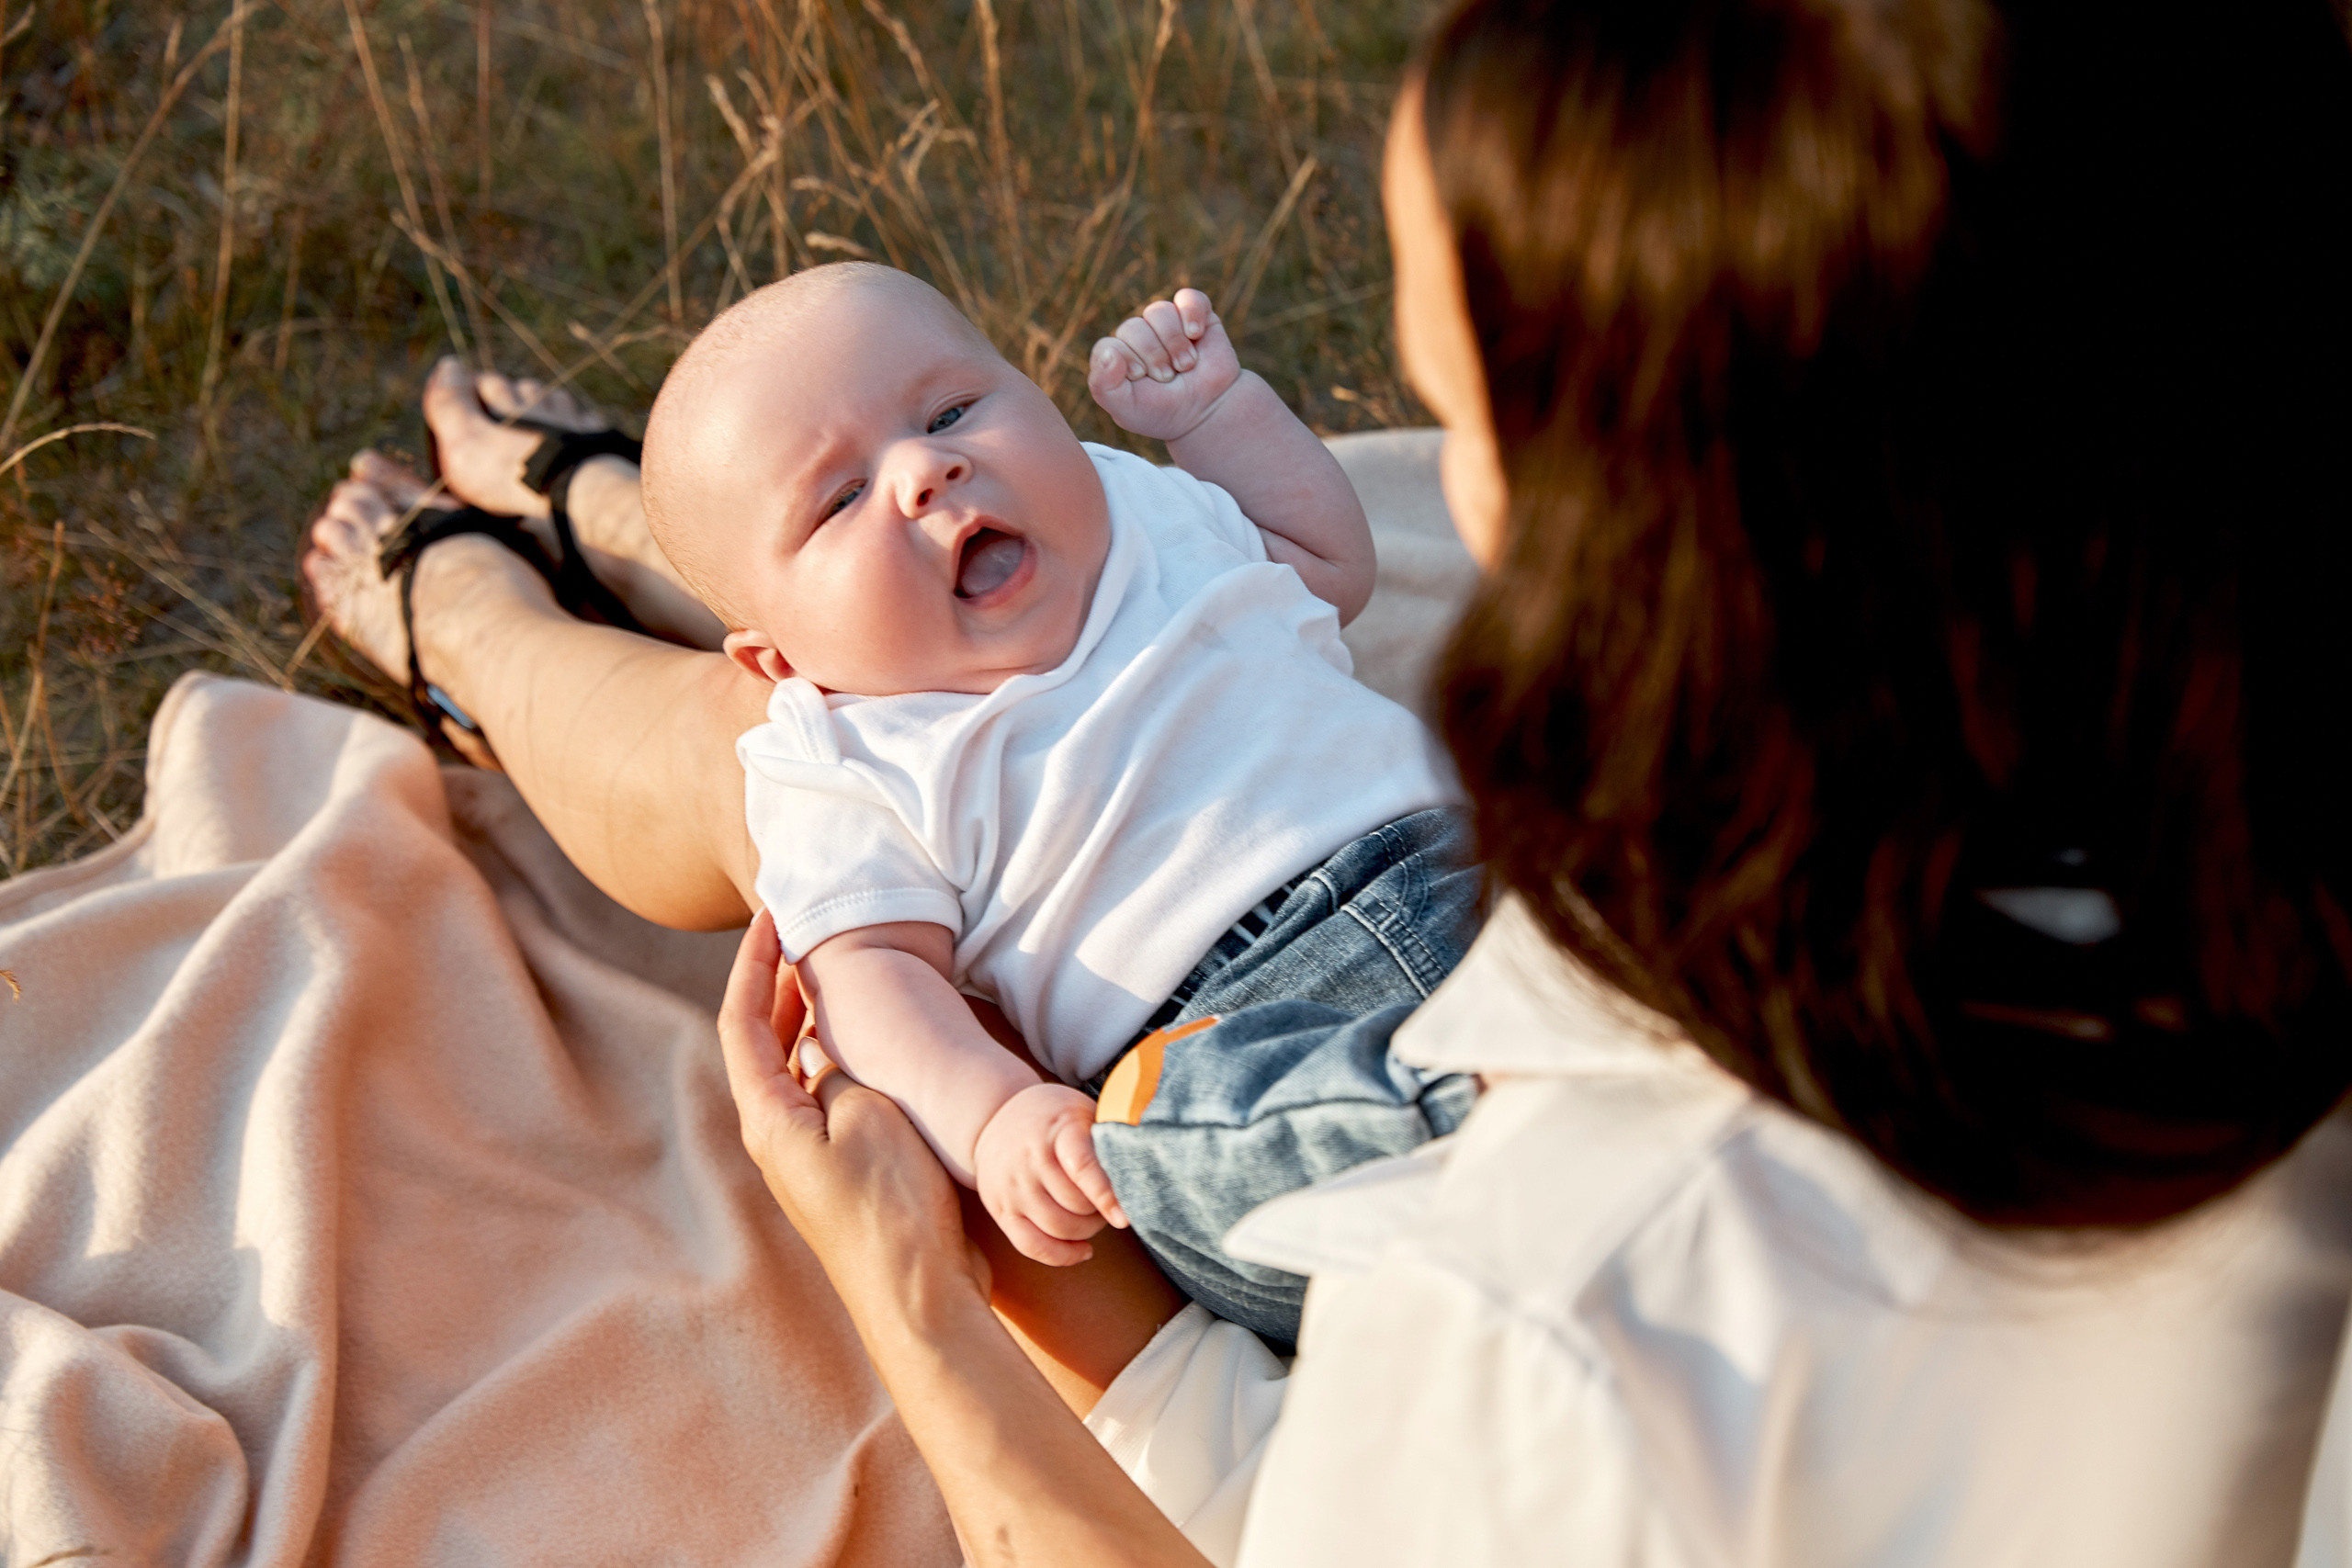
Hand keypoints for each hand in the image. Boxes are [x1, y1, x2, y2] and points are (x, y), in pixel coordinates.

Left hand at [718, 911, 988, 1310]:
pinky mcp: (842, 1174)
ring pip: (792, 1070)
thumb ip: (836, 1072)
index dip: (751, 962)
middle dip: (773, 985)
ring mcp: (806, 1159)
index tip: (772, 916)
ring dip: (805, 1020)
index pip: (740, 1021)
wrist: (919, 1295)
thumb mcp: (867, 1115)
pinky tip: (862, 1048)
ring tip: (829, 977)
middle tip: (799, 936)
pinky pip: (824, 1098)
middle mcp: (775, 1138)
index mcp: (767, 1119)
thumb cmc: (892, 1205)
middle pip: (758, 1044)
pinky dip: (834, 1057)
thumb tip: (820, 1056)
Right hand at [973, 1083, 1129, 1266]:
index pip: (1082, 1168)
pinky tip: (1083, 1250)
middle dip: (1101, 1212)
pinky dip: (1061, 1256)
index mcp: (1055, 1130)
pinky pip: (1031, 1246)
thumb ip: (1110, 1136)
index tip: (1125, 1216)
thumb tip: (1147, 1165)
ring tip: (1096, 1218)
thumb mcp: (1081, 1111)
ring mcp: (1012, 1187)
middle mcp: (1028, 1160)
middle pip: (1073, 1205)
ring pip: (1057, 1229)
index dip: (1106, 1195)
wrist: (994, 1119)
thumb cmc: (1052, 1117)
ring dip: (1086, 1232)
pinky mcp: (1000, 1209)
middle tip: (1113, 1204)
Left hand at [1086, 288, 1240, 441]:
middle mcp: (1137, 336)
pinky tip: (1196, 333)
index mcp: (1116, 357)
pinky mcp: (1194, 315)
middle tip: (1168, 377)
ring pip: (1159, 311)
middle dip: (1154, 355)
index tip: (1142, 379)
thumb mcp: (1127, 410)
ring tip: (1186, 365)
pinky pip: (1188, 298)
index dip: (1127, 361)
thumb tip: (1110, 352)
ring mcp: (1165, 324)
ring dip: (1174, 341)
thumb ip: (1104, 386)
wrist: (1207, 412)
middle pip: (1133, 327)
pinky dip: (1191, 312)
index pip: (1108, 346)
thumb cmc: (1163, 412)